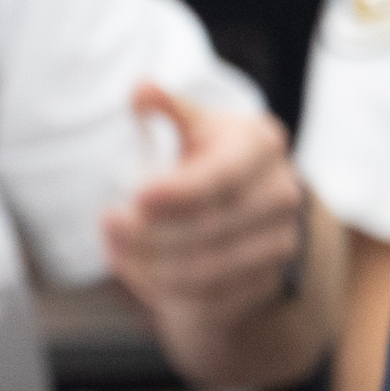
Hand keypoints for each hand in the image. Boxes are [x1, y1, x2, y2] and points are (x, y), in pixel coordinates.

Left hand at [103, 81, 309, 347]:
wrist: (248, 200)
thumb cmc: (207, 155)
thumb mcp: (192, 122)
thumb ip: (167, 107)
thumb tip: (142, 89)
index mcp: (261, 145)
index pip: (222, 176)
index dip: (179, 192)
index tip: (136, 198)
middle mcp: (282, 194)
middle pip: (211, 228)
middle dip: (150, 234)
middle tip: (106, 225)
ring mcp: (280, 242)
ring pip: (210, 270)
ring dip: (152, 268)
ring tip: (113, 253)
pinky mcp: (267, 281)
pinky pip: (213, 300)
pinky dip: (168, 294)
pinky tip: (136, 275)